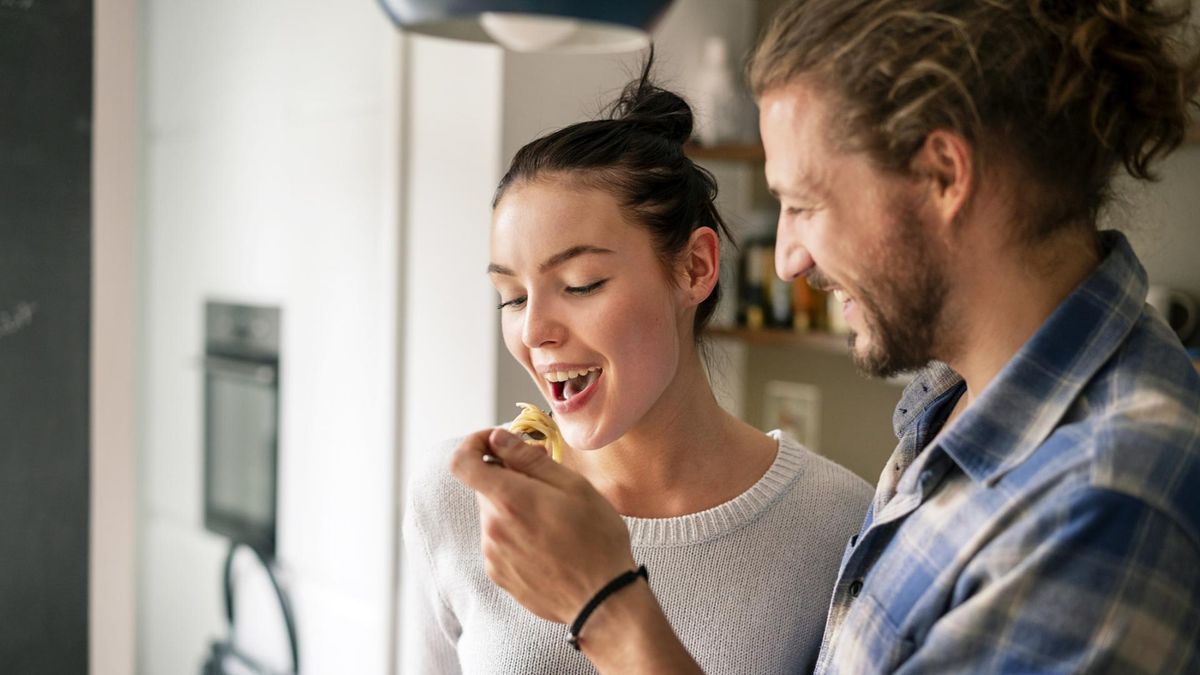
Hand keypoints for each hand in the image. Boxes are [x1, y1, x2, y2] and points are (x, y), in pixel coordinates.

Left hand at [449, 428, 636, 623]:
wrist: (602, 600)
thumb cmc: (596, 539)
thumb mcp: (573, 486)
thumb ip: (529, 460)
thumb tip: (498, 438)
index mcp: (509, 500)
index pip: (462, 462)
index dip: (474, 444)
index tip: (499, 443)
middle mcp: (492, 528)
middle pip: (484, 487)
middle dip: (509, 477)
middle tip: (547, 483)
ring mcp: (493, 554)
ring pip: (493, 514)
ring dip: (514, 507)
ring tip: (553, 520)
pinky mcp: (499, 575)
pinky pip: (499, 541)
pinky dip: (516, 533)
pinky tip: (547, 542)